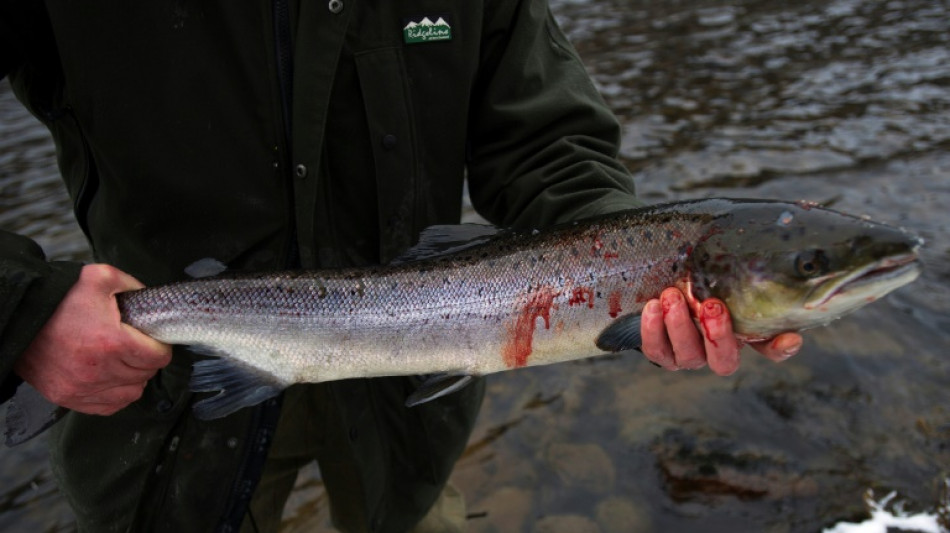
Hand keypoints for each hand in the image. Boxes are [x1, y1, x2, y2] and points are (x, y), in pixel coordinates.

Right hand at [14, 264, 172, 414]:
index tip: (152, 339)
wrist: (21, 318)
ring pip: (131, 393)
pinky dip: (116, 394)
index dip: (160, 345)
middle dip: (147, 360)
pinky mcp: (69, 397)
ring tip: (124, 362)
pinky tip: (111, 378)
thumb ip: (132, 286)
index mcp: (111, 342)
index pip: (158, 357)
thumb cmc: (60, 300)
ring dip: (134, 379)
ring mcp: (82, 388)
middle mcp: (98, 370)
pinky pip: (109, 406)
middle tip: (136, 346)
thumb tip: (151, 300)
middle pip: (146, 374)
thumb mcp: (100, 277)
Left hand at [640, 287, 802, 375]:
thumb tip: (773, 265)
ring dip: (680, 326)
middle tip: (711, 305)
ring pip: (688, 356)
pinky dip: (653, 329)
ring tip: (672, 296)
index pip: (771, 350)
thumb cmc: (700, 281)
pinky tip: (652, 306)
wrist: (664, 285)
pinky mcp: (661, 353)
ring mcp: (689, 356)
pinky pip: (656, 350)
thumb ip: (744, 278)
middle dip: (718, 335)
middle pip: (724, 361)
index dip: (780, 348)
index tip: (789, 337)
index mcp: (742, 335)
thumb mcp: (723, 277)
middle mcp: (717, 352)